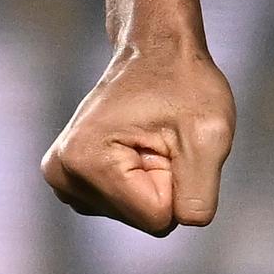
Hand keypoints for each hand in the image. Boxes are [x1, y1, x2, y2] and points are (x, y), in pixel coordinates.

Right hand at [42, 34, 234, 235]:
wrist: (156, 50)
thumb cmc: (184, 83)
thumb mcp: (210, 133)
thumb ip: (200, 192)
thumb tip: (187, 222)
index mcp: (87, 161)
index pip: (158, 217)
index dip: (178, 180)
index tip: (172, 140)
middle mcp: (63, 175)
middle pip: (143, 218)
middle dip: (165, 181)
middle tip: (163, 136)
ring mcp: (63, 180)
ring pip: (134, 214)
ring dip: (154, 179)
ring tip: (151, 136)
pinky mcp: (71, 181)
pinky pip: (125, 205)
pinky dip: (141, 179)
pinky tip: (138, 143)